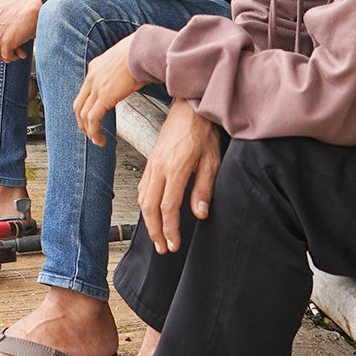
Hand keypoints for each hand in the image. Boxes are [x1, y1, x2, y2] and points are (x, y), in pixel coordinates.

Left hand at [0, 0, 41, 61]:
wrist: (34, 3)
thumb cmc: (24, 3)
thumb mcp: (2, 6)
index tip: (3, 42)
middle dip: (1, 49)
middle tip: (11, 50)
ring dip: (7, 55)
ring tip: (17, 53)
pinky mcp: (6, 42)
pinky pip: (7, 56)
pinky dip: (14, 57)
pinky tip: (22, 53)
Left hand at [74, 35, 145, 146]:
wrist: (142, 50)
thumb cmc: (140, 53)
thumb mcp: (125, 61)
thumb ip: (122, 71)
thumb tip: (133, 77)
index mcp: (95, 67)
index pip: (85, 91)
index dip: (87, 107)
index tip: (93, 117)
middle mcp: (92, 77)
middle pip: (79, 104)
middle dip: (82, 121)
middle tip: (89, 132)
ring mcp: (96, 87)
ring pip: (84, 114)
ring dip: (89, 130)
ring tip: (97, 140)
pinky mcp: (104, 97)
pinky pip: (93, 118)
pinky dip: (94, 131)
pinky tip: (100, 139)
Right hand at [137, 101, 222, 252]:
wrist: (190, 108)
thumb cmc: (204, 132)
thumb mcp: (211, 160)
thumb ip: (204, 188)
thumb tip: (200, 214)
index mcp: (175, 169)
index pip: (168, 207)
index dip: (170, 229)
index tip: (174, 244)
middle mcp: (159, 168)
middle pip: (150, 206)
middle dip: (155, 230)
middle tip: (162, 248)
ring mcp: (152, 163)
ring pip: (143, 197)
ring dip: (148, 220)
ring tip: (157, 235)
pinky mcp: (151, 160)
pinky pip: (143, 186)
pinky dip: (145, 203)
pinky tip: (151, 210)